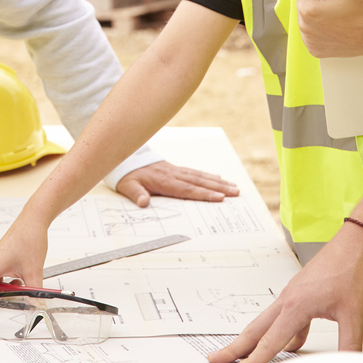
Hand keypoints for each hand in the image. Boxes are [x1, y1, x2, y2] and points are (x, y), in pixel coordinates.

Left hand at [115, 161, 239, 206]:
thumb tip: (143, 203)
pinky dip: (208, 175)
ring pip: (201, 176)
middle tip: (235, 192)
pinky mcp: (177, 169)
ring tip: (234, 187)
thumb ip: (136, 195)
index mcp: (164, 181)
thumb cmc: (128, 176)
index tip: (219, 197)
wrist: (127, 159)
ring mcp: (177, 171)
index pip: (188, 189)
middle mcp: (174, 175)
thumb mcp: (128, 186)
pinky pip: (196, 172)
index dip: (204, 193)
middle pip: (200, 182)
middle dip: (219, 188)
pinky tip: (219, 178)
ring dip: (218, 182)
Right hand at [207, 221, 362, 362]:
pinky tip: (292, 345)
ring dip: (254, 339)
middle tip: (216, 358)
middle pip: (255, 330)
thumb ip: (349, 347)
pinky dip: (281, 333)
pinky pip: (285, 318)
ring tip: (244, 354)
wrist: (356, 243)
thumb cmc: (352, 270)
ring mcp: (293, 295)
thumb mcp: (353, 315)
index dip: (252, 362)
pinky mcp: (301, 293)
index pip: (269, 342)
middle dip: (235, 347)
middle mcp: (288, 299)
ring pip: (267, 322)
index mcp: (295, 305)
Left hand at [291, 0, 362, 62]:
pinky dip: (319, 29)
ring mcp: (309, 41)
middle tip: (337, 6)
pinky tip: (334, 28)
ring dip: (316, 15)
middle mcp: (305, 28)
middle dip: (316, 1)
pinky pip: (311, 34)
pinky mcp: (315, 50)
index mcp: (308, 10)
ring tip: (337, 17)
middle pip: (303, 4)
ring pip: (306, 19)